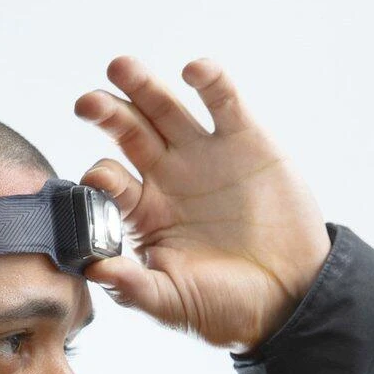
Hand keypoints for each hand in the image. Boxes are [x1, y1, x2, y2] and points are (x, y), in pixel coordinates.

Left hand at [74, 56, 331, 354]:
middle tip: (87, 103)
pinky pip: (222, 101)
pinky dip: (209, 81)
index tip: (98, 178)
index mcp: (143, 213)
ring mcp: (204, 156)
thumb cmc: (223, 305)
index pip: (110, 183)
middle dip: (107, 114)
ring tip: (120, 68)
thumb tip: (91, 271)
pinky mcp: (245, 140)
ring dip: (142, 86)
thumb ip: (131, 287)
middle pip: (128, 134)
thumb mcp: (171, 302)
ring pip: (165, 109)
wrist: (286, 296)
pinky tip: (192, 71)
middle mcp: (167, 178)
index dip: (100, 176)